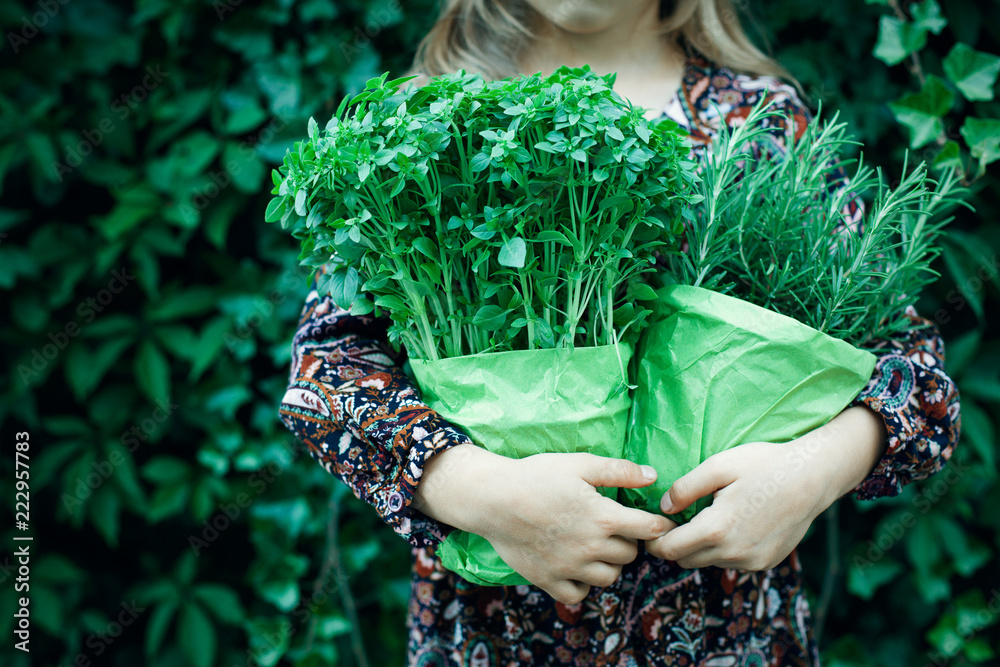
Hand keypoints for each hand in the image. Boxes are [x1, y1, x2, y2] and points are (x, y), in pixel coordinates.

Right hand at [414, 446, 670, 603]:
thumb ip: (618, 471)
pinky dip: (582, 583)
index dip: (659, 525)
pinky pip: (578, 594)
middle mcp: (591, 547)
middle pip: (630, 555)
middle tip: (615, 528)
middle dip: (628, 541)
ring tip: (595, 547)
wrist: (492, 499)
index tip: (657, 523)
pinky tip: (575, 566)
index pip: (649, 529)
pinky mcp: (549, 580)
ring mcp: (570, 568)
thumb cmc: (536, 476)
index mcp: (604, 517)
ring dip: (608, 564)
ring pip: (609, 577)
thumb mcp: (579, 464)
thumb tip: (653, 476)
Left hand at [645, 406, 887, 570]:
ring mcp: (752, 562)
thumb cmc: (764, 464)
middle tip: (677, 518)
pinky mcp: (766, 562)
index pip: (669, 550)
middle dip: (675, 543)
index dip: (654, 539)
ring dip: (701, 546)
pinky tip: (734, 523)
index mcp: (717, 529)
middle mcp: (734, 553)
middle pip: (685, 560)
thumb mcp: (718, 465)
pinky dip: (725, 548)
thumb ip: (685, 488)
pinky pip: (733, 562)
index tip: (653, 524)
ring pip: (709, 562)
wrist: (813, 476)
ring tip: (709, 516)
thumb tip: (664, 507)